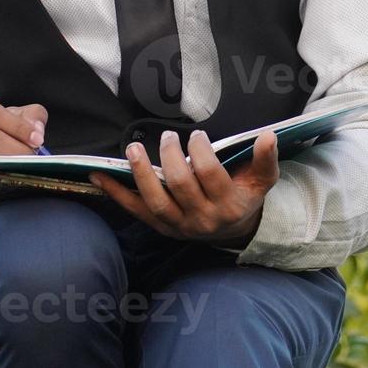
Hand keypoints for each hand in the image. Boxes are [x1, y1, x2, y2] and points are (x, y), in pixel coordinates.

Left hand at [90, 129, 279, 247]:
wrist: (233, 232)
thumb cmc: (245, 196)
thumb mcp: (262, 180)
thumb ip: (265, 159)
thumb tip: (268, 135)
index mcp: (229, 204)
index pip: (209, 174)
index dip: (200, 151)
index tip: (196, 135)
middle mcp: (203, 218)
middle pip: (181, 186)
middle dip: (171, 158)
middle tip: (167, 137)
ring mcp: (179, 225)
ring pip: (156, 202)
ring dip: (141, 174)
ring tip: (133, 149)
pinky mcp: (160, 227)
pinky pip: (135, 210)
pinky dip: (115, 193)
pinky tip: (99, 176)